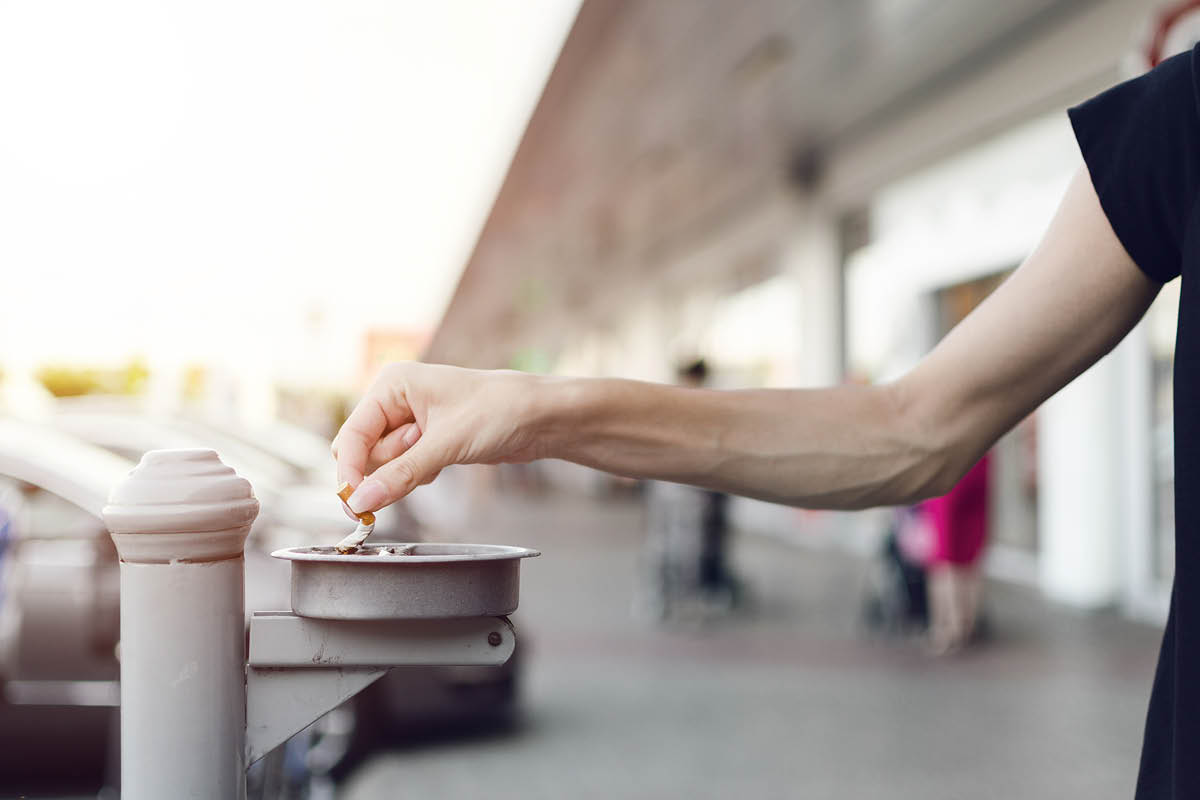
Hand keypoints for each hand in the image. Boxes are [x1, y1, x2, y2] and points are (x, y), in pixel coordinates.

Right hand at [331, 362, 545, 513]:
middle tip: (425, 461)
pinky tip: (448, 460)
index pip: (352, 434)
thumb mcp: (446, 445)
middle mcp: (396, 400)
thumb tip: (361, 500)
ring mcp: (410, 421)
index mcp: (392, 384)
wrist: (539, 416)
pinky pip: (406, 468)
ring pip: (386, 464)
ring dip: (410, 470)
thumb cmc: (498, 411)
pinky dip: (422, 473)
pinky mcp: (426, 440)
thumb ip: (400, 474)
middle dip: (390, 467)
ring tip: (444, 452)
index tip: (355, 503)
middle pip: (364, 452)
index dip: (351, 470)